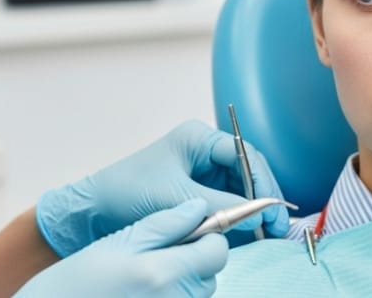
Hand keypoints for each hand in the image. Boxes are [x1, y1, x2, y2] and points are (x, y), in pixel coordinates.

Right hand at [20, 199, 226, 297]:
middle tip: (156, 256)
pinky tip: (144, 293)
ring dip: (183, 281)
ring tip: (145, 276)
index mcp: (163, 274)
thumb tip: (199, 208)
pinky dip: (173, 296)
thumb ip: (163, 224)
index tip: (186, 233)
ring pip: (199, 292)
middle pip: (210, 274)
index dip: (206, 237)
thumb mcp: (118, 243)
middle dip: (193, 260)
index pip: (217, 251)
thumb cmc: (76, 283)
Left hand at [36, 120, 289, 256]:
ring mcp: (201, 173)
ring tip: (268, 232)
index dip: (262, 181)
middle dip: (263, 197)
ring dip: (253, 210)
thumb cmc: (127, 191)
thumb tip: (257, 215)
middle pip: (248, 171)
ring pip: (240, 189)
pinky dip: (239, 218)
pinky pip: (227, 203)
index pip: (244, 154)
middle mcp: (203, 151)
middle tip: (277, 225)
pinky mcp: (197, 194)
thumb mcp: (176, 198)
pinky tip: (249, 232)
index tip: (272, 207)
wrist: (94, 211)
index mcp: (198, 138)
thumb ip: (220, 206)